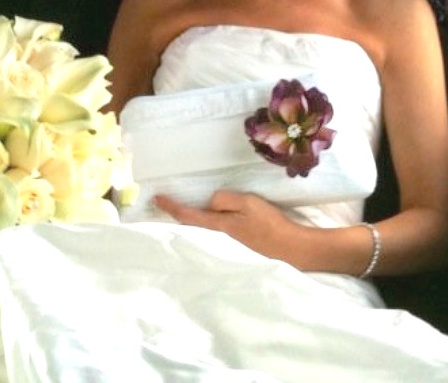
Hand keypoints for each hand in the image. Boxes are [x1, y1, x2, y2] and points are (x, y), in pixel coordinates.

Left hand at [154, 190, 297, 261]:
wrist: (291, 249)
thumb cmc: (269, 224)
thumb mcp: (247, 204)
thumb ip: (224, 200)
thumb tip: (210, 203)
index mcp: (218, 226)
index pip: (187, 216)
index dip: (171, 206)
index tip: (156, 198)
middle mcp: (218, 239)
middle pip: (191, 226)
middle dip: (177, 215)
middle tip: (165, 203)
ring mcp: (227, 246)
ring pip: (203, 231)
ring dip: (192, 221)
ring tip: (183, 210)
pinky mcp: (237, 249)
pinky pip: (215, 234)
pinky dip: (207, 226)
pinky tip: (211, 222)